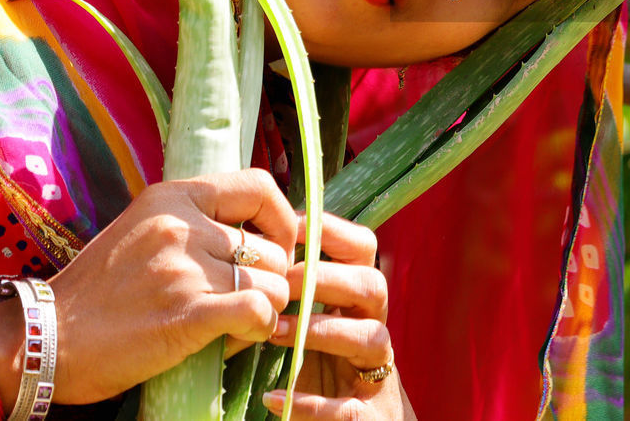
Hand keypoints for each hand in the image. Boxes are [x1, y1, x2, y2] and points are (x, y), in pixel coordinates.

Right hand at [44, 168, 297, 403]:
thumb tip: (267, 233)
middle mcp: (181, 225)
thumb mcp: (146, 229)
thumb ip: (199, 221)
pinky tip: (240, 336)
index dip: (283, 220)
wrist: (43, 338)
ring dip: (266, 308)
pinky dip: (260, 328)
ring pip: (272, 283)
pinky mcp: (184, 315)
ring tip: (236, 322)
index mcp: (174, 197)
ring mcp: (183, 269)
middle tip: (246, 300)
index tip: (277, 247)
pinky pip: (258, 311)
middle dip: (270, 279)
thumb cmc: (100, 290)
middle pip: (271, 248)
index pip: (260, 187)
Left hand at [262, 214, 412, 419]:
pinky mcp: (370, 418)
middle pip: (374, 286)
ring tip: (273, 331)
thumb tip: (253, 247)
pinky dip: (312, 405)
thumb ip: (298, 296)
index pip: (364, 250)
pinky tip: (275, 398)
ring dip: (323, 331)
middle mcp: (374, 330)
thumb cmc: (325, 375)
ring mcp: (377, 374)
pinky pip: (350, 410)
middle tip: (281, 283)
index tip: (291, 228)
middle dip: (329, 279)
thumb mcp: (314, 329)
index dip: (333, 233)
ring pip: (373, 339)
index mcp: (359, 305)